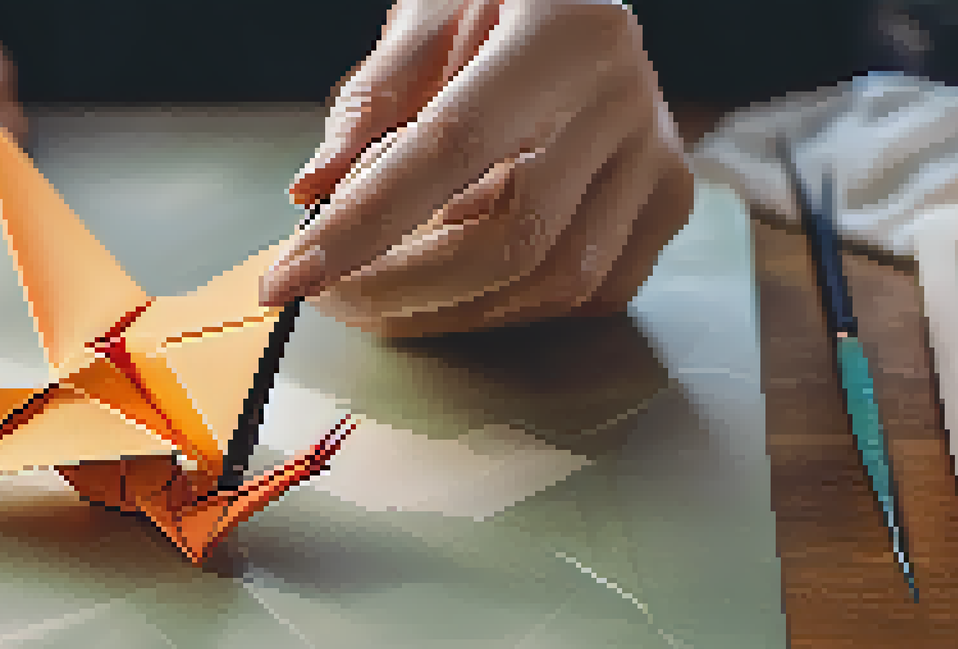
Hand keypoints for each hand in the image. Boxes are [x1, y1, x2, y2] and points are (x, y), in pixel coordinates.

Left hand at [260, 0, 694, 337]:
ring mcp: (656, 158)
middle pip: (512, 238)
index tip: (288, 279)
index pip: (449, 148)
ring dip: (448, 309)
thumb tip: (312, 191)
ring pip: (553, 281)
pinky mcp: (668, 204)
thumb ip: (372, 96)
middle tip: (325, 298)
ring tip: (376, 291)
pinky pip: (586, 293)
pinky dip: (506, 305)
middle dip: (400, 289)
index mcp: (562, 33)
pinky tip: (455, 281)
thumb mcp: (429, 11)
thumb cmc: (497, 1)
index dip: (361, 225)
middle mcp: (624, 99)